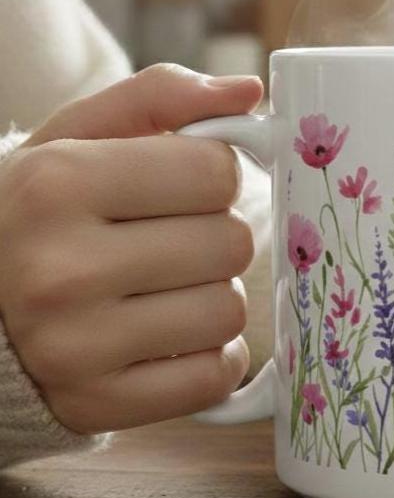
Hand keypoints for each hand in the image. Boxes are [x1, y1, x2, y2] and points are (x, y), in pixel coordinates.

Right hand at [0, 65, 263, 432]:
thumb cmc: (40, 211)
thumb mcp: (76, 137)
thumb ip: (160, 98)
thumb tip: (250, 92)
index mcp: (56, 185)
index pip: (214, 172)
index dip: (210, 176)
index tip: (180, 187)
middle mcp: (60, 269)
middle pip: (229, 244)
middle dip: (214, 236)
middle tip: (172, 241)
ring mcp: (75, 348)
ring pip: (228, 312)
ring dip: (213, 297)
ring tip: (165, 289)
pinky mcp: (95, 405)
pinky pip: (213, 378)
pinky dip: (211, 357)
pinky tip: (172, 337)